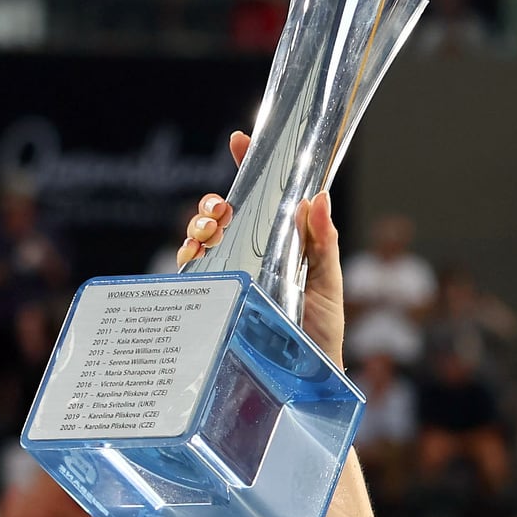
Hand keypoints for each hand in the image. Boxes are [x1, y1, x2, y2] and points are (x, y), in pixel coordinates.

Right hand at [180, 129, 346, 364]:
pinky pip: (193, 268)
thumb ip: (323, 241)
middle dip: (215, 201)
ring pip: (204, 234)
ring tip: (210, 228)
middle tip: (221, 209)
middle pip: (224, 213)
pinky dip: (188, 251)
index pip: (265, 197)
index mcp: (282, 243)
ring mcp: (233, 274)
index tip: (241, 140)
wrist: (305, 376)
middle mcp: (253, 254)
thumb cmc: (321, 330)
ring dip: (200, 222)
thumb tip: (319, 197)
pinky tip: (194, 249)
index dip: (252, 166)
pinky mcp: (217, 295)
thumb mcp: (328, 282)